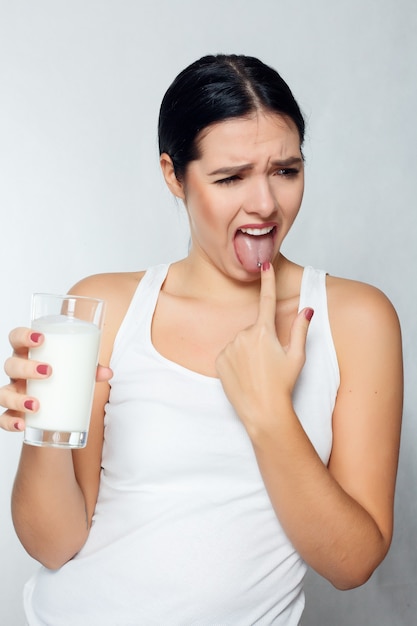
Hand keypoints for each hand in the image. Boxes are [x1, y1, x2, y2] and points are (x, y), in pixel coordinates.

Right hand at [0, 327, 111, 431]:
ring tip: (36, 405)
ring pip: (4, 393)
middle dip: (26, 367)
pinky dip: (10, 422)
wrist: (56, 408)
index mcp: (30, 354)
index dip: (23, 335)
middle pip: (11, 365)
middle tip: (48, 371)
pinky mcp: (13, 414)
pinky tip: (22, 425)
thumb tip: (108, 372)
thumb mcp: (77, 372)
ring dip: (17, 399)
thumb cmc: (63, 379)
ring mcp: (14, 393)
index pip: (16, 338)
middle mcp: (18, 373)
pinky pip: (3, 419)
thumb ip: (90, 370)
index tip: (40, 338)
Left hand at [215, 263, 313, 431]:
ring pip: (240, 342)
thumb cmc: (283, 386)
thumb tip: (307, 310)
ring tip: (256, 372)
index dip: (267, 280)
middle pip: (254, 329)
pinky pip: (229, 353)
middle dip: (261, 341)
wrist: (263, 411)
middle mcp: (244, 335)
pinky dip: (235, 361)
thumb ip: (300, 330)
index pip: (267, 300)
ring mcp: (230, 347)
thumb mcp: (297, 357)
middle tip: (268, 363)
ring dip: (248, 352)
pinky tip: (244, 375)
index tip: (265, 263)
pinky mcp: (219, 360)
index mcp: (265, 332)